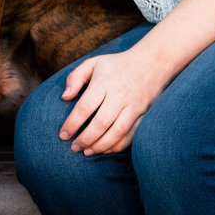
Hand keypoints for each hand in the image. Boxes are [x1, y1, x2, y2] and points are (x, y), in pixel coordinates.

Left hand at [58, 44, 173, 155]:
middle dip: (85, 139)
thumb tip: (65, 98)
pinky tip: (105, 149)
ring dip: (101, 145)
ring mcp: (134, 106)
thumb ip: (75, 78)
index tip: (63, 135)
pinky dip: (118, 146)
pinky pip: (131, 135)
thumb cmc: (116, 65)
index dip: (72, 124)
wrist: (152, 63)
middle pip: (101, 123)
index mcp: (104, 82)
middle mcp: (120, 95)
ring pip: (117, 132)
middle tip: (74, 147)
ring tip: (87, 152)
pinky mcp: (144, 114)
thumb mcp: (93, 63)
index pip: (85, 107)